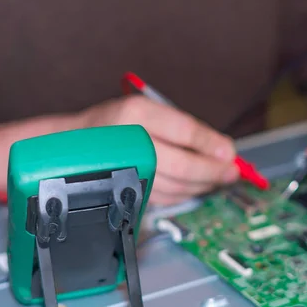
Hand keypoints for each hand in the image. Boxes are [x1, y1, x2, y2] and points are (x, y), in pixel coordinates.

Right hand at [80, 95, 238, 204]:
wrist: (74, 143)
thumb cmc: (119, 124)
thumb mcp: (149, 111)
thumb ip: (183, 129)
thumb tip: (222, 150)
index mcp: (136, 112)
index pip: (184, 130)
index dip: (211, 144)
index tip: (231, 152)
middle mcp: (129, 140)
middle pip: (181, 163)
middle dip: (212, 171)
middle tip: (232, 172)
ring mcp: (125, 168)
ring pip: (175, 185)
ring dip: (202, 185)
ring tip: (219, 178)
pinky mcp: (125, 189)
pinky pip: (164, 196)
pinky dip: (185, 193)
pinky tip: (197, 186)